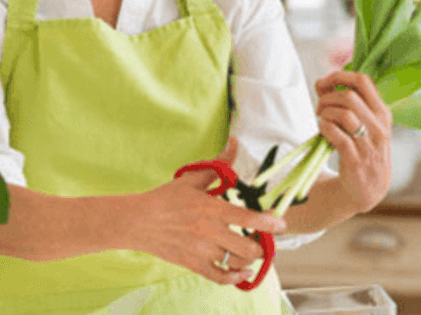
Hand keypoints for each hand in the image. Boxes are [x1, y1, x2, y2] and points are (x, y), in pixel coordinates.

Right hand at [130, 137, 286, 285]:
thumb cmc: (166, 198)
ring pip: (237, 263)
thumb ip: (218, 164)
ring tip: (251, 251)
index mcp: (212, 209)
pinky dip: (235, 277)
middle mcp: (210, 232)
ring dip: (249, 259)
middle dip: (261, 245)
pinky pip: (220, 278)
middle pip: (248, 248)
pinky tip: (242, 270)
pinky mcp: (194, 265)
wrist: (139, 221)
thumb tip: (234, 143)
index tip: (281, 224)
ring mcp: (202, 251)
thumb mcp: (193, 178)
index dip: (269, 223)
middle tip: (263, 238)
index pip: (248, 219)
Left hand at [315, 70, 392, 211]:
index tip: (324, 83)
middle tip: (320, 109)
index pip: (363, 81)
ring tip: (322, 121)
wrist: (368, 189)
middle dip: (326, 98)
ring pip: (342, 114)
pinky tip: (323, 132)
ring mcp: (369, 144)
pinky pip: (336, 135)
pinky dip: (324, 129)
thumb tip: (321, 83)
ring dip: (324, 114)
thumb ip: (346, 102)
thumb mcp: (364, 123)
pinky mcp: (356, 160)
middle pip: (348, 96)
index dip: (339, 76)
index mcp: (382, 113)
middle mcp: (379, 127)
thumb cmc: (362, 148)